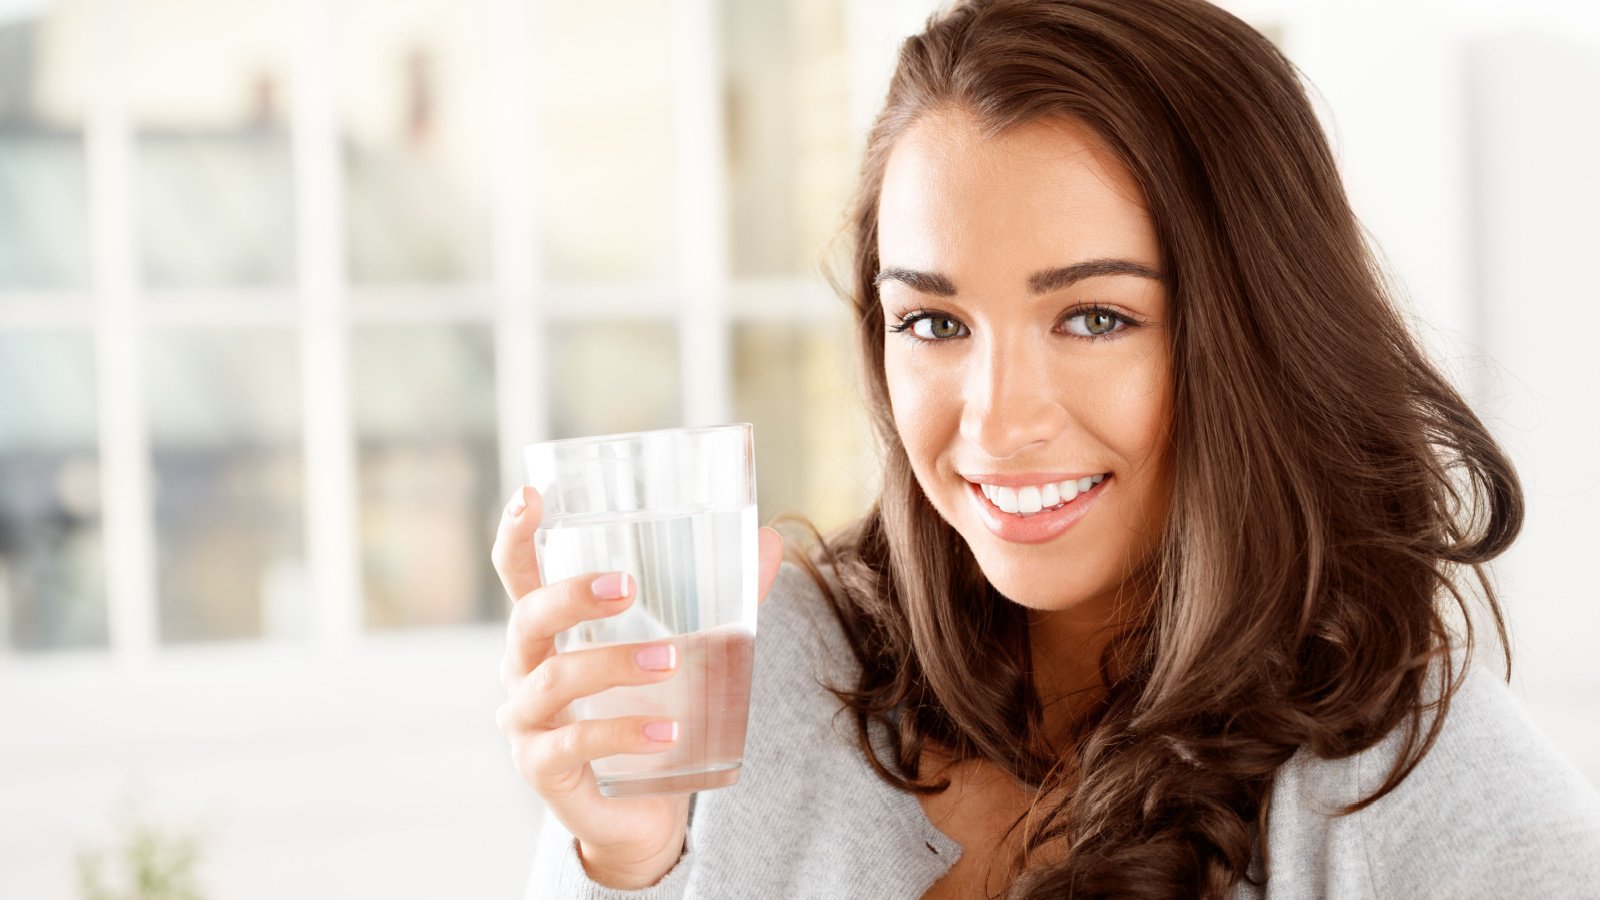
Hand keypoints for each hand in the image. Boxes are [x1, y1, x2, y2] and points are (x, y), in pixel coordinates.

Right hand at [491, 486, 783, 887]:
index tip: (533, 496)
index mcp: (550, 631)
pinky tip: (667, 731)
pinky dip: (622, 734)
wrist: (643, 811)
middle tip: (627, 586)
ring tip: (669, 660)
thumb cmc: (651, 711)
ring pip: (554, 681)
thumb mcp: (686, 648)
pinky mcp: (543, 770)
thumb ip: (723, 597)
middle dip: (572, 596)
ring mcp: (526, 723)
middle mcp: (525, 670)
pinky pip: (574, 745)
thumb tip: (769, 539)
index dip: (516, 534)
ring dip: (612, 664)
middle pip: (527, 619)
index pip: (519, 574)